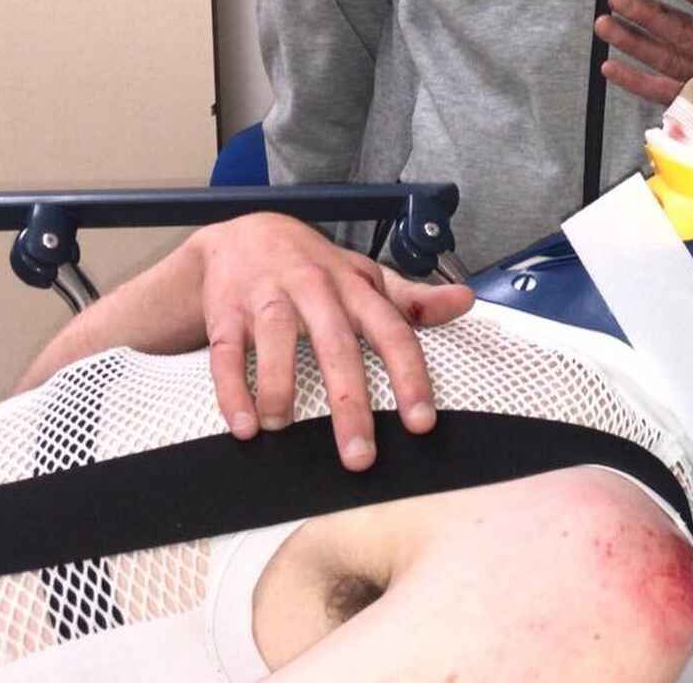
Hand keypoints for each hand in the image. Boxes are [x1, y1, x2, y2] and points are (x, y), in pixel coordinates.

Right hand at [192, 213, 473, 470]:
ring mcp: (268, 297)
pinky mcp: (226, 310)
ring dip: (279, 387)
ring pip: (276, 340)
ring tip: (284, 429)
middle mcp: (315, 289)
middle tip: (359, 458)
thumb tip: (466, 300)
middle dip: (349, 405)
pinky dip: (232, 390)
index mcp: (357, 288)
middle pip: (337, 346)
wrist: (244, 234)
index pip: (392, 331)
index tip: (421, 423)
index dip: (409, 377)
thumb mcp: (366, 278)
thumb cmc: (316, 268)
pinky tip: (245, 426)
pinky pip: (227, 352)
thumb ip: (413, 300)